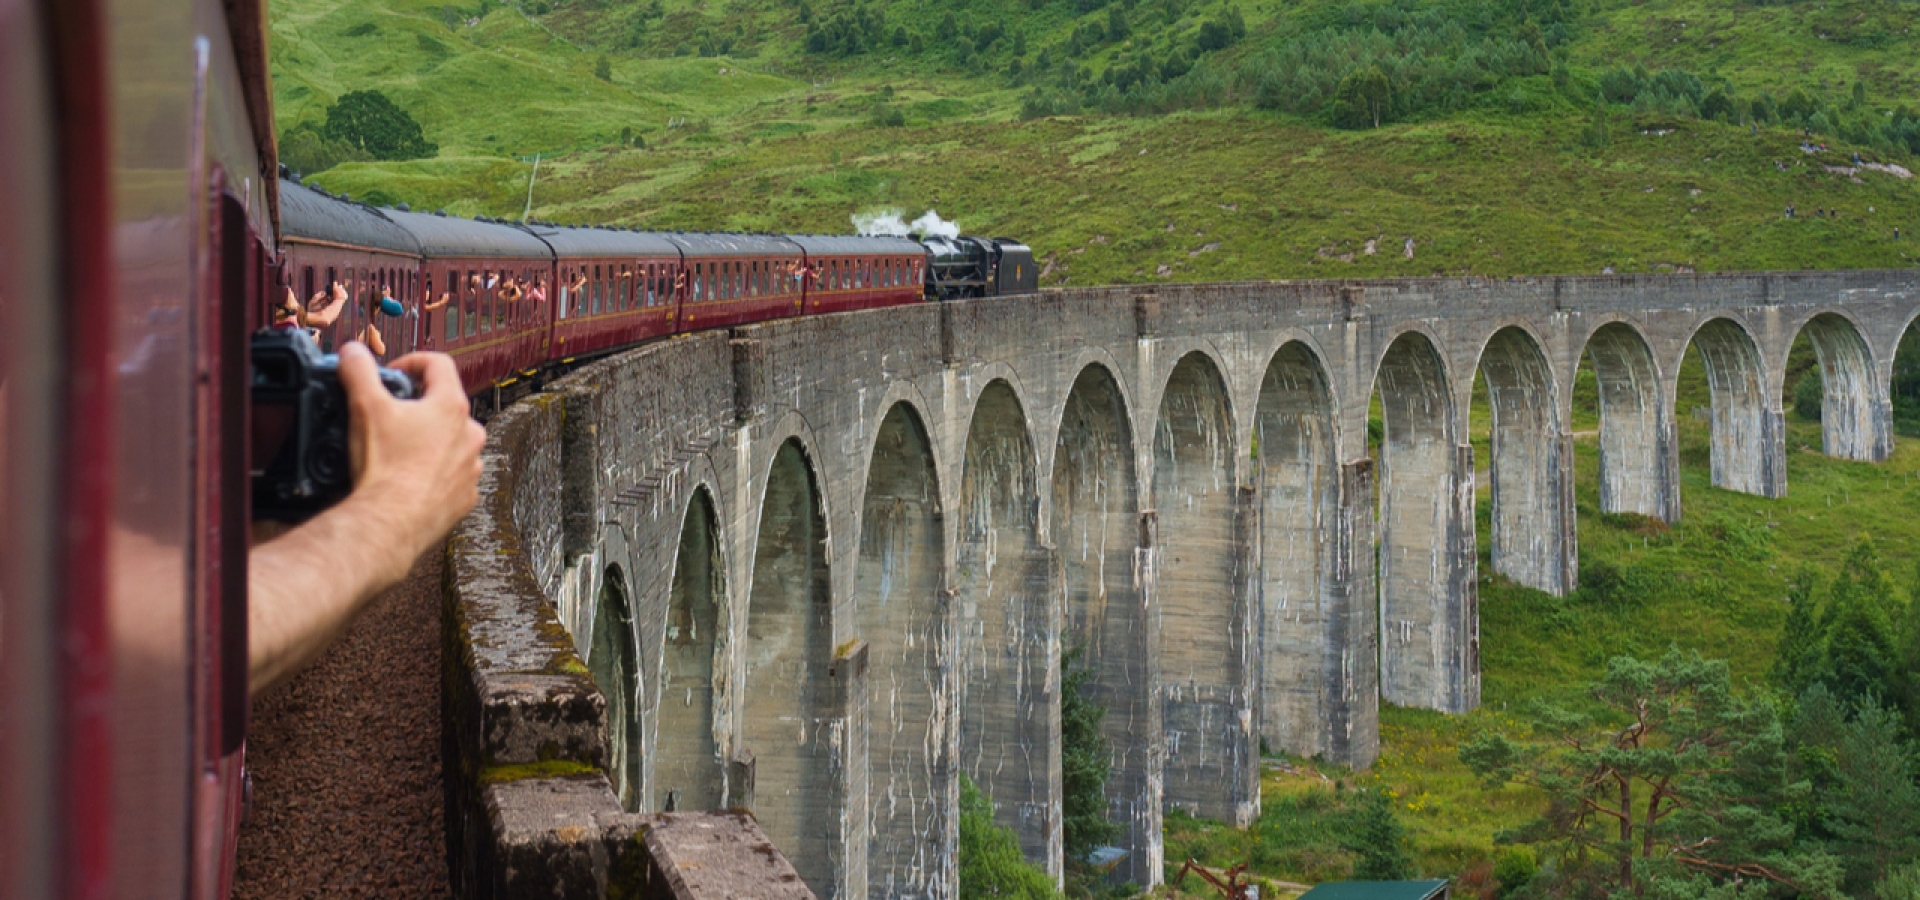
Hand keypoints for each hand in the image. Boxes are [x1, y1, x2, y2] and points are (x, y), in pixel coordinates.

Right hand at [336, 343, 483, 582]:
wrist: (389, 523)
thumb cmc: (383, 467)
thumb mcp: (364, 406)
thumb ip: (359, 371)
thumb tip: (353, 352)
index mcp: (451, 407)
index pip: (439, 365)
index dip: (411, 361)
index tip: (391, 372)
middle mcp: (470, 435)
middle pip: (445, 405)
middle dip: (418, 405)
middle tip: (390, 415)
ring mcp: (471, 467)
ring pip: (451, 443)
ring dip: (428, 441)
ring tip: (397, 450)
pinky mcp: (464, 496)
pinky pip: (451, 476)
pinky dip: (432, 473)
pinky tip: (408, 479)